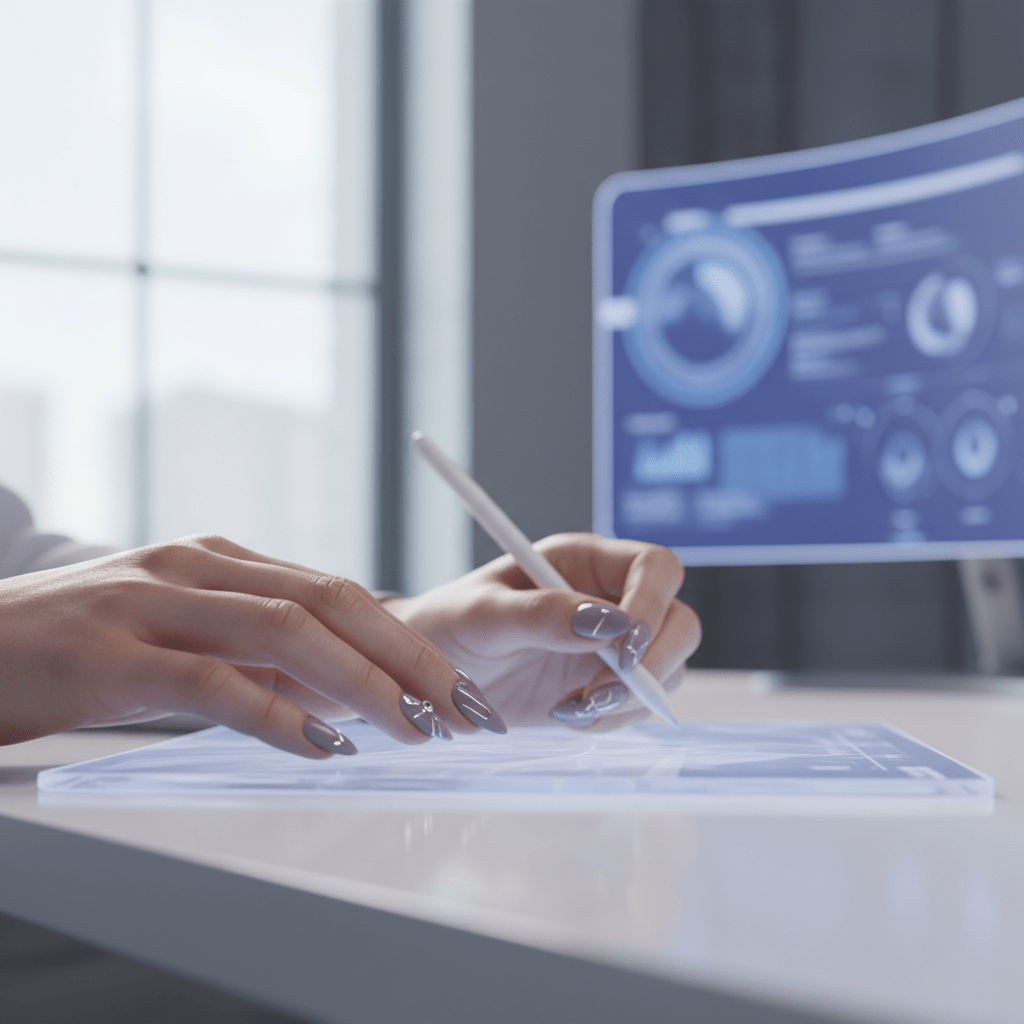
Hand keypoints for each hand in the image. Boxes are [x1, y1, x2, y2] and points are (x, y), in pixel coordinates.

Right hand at [0, 535, 506, 756]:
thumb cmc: (77, 648)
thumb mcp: (177, 636)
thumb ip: (251, 654)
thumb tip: (338, 690)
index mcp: (221, 562)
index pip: (339, 593)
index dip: (409, 638)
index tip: (460, 686)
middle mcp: (198, 567)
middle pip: (332, 603)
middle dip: (410, 657)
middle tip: (468, 710)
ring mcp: (154, 603)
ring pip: (286, 632)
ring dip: (363, 683)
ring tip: (418, 730)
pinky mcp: (111, 656)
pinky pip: (212, 682)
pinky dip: (276, 713)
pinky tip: (323, 746)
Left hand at [384, 533, 700, 729]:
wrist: (430, 675)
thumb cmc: (450, 625)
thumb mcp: (484, 614)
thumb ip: (542, 614)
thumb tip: (607, 623)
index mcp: (583, 560)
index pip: (654, 568)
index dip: (652, 606)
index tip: (621, 651)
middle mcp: (609, 596)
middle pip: (679, 621)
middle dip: (652, 664)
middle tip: (598, 696)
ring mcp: (613, 643)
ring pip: (668, 667)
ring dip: (631, 699)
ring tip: (570, 711)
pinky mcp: (606, 682)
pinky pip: (641, 704)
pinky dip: (615, 720)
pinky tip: (566, 717)